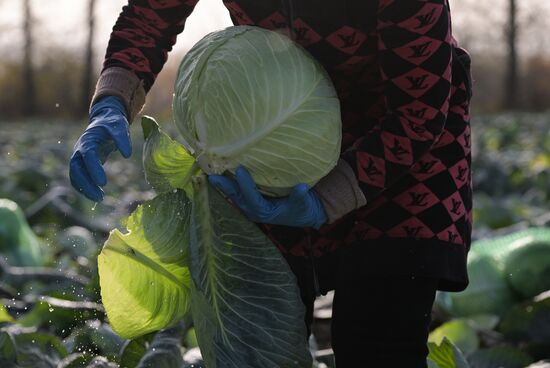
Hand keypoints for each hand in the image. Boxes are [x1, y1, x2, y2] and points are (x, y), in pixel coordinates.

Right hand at [69, 96, 131, 201]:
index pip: (87, 156)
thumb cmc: (112, 123)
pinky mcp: (84, 164)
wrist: (105, 120)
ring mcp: (80, 157)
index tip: (103, 182)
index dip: (93, 169)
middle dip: (86, 184)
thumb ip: (122, 138)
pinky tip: (96, 196)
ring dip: (85, 188)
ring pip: (76, 175)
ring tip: (99, 199)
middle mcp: (80, 150)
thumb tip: (127, 154)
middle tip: (100, 197)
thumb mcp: (120, 126)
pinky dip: (84, 187)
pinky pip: (79, 177)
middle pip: (77, 169)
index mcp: (88, 140)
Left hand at [208, 166, 326, 228]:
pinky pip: (237, 190)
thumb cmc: (303, 209)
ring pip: (233, 193)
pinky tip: (220, 171)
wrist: (305, 213)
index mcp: (264, 212)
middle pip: (236, 196)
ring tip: (210, 171)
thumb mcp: (304, 204)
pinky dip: (228, 182)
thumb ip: (300, 196)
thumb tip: (303, 188)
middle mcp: (253, 210)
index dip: (246, 184)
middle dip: (223, 186)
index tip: (240, 170)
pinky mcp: (251, 199)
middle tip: (211, 174)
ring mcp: (250, 205)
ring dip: (222, 183)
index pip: (252, 197)